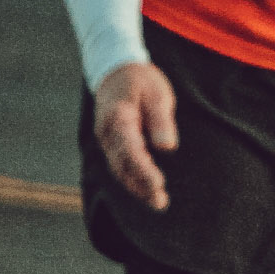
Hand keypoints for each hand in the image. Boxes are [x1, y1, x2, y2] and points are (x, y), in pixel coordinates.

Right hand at [94, 62, 178, 210]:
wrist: (116, 70)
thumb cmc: (141, 81)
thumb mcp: (156, 93)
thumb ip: (160, 119)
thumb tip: (167, 147)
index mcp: (118, 118)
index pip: (129, 150)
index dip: (142, 169)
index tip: (158, 184)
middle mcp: (108, 133)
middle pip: (123, 165)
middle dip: (141, 185)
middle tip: (160, 202)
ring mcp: (107, 140)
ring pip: (120, 169)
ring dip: (137, 188)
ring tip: (158, 203)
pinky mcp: (112, 144)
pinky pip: (120, 166)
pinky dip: (132, 180)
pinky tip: (147, 192)